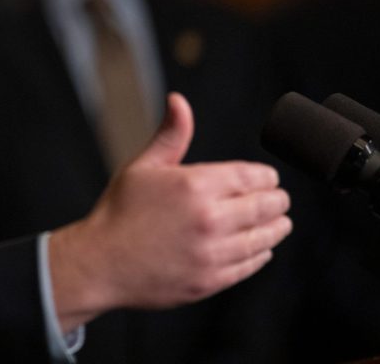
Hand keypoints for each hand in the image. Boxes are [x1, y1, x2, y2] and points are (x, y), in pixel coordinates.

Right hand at [48, 92, 291, 332]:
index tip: (268, 179)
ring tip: (279, 222)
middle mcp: (209, 218)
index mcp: (194, 185)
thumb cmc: (119, 211)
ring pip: (264, 237)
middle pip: (267, 207)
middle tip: (279, 199)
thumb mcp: (142, 167)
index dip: (266, 177)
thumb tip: (178, 101)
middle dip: (277, 200)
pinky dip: (261, 253)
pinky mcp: (212, 279)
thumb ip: (170, 134)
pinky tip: (260, 247)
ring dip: (276, 227)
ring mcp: (212, 252)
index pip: (253, 177)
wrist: (101, 262)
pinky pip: (251, 264)